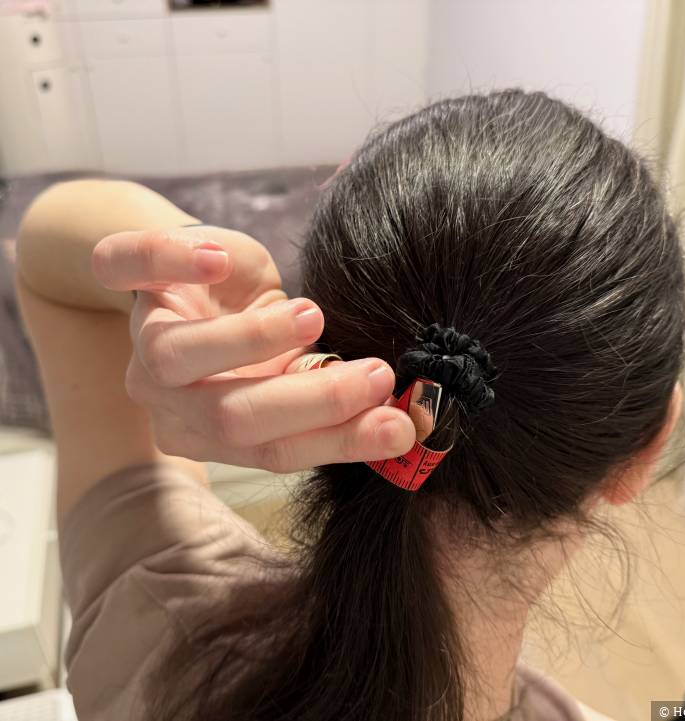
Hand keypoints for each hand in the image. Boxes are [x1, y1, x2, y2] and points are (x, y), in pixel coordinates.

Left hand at [91, 226, 415, 470]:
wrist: (196, 272)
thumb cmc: (257, 325)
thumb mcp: (297, 365)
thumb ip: (334, 394)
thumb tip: (410, 418)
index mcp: (216, 431)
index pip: (276, 452)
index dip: (338, 441)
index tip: (398, 427)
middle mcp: (171, 402)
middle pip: (232, 418)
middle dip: (312, 401)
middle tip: (377, 375)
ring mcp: (144, 345)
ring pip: (176, 358)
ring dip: (251, 339)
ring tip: (314, 317)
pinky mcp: (132, 282)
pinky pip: (122, 269)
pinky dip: (171, 260)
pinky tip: (217, 260)